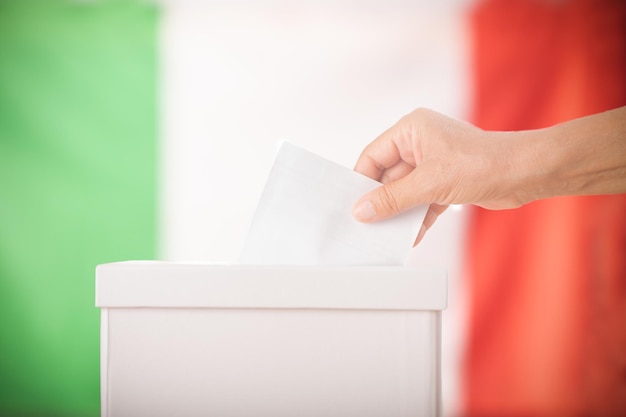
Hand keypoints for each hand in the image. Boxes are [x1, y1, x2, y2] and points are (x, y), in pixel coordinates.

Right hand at [352, 108, 529, 244]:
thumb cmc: (482, 163)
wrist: (526, 174)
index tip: (351, 206)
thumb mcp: (429, 183)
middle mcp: (420, 143)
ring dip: (399, 213)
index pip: (373, 155)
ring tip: (385, 237)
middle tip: (366, 226)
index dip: (361, 181)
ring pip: (405, 191)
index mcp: (411, 129)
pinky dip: (417, 218)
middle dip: (381, 202)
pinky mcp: (445, 181)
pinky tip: (410, 237)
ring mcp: (433, 163)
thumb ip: (392, 199)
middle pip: (388, 176)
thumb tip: (361, 211)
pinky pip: (422, 201)